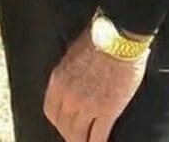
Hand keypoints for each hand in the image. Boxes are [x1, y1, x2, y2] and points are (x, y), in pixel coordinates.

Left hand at [43, 26, 148, 141]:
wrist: (117, 37)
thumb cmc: (98, 38)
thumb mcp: (73, 52)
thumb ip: (69, 73)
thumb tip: (73, 82)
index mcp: (58, 80)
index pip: (51, 111)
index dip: (58, 121)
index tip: (64, 125)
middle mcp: (68, 96)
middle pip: (63, 126)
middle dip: (70, 134)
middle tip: (77, 137)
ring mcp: (87, 105)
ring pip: (78, 135)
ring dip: (82, 141)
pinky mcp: (107, 111)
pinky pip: (98, 136)